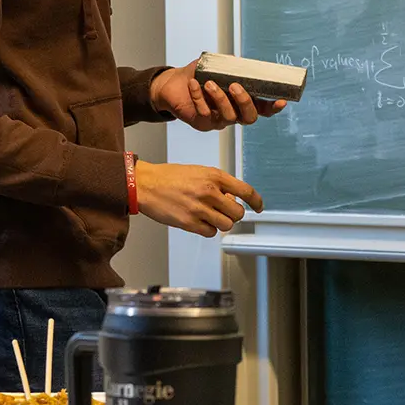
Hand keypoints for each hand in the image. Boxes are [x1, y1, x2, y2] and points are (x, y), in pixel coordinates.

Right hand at [132, 160, 264, 236]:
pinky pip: (210, 232)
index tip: (258, 206)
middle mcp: (209, 192)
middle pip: (238, 212)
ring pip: (227, 225)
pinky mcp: (189, 223)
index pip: (245, 190)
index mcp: (213, 176)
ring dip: (221, 222)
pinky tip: (199, 221)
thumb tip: (231, 199)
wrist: (145, 184)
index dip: (256, 201)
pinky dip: (208, 229)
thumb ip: (217, 184)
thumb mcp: (198, 171)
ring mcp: (200, 208)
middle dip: (233, 214)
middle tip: (224, 211)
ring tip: (209, 215)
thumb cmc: (169, 177)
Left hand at [150, 60, 287, 131]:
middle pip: (249, 117)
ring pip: (228, 117)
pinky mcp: (202, 123)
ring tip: (209, 83)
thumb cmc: (199, 74)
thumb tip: (239, 63)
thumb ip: (229, 65)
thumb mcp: (215, 66)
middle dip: (244, 101)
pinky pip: (204, 114)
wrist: (174, 83)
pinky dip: (199, 98)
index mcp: (242, 100)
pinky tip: (193, 84)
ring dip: (220, 99)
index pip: (263, 108)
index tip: (281, 101)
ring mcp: (218, 121)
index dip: (273, 107)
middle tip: (234, 86)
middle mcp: (234, 113)